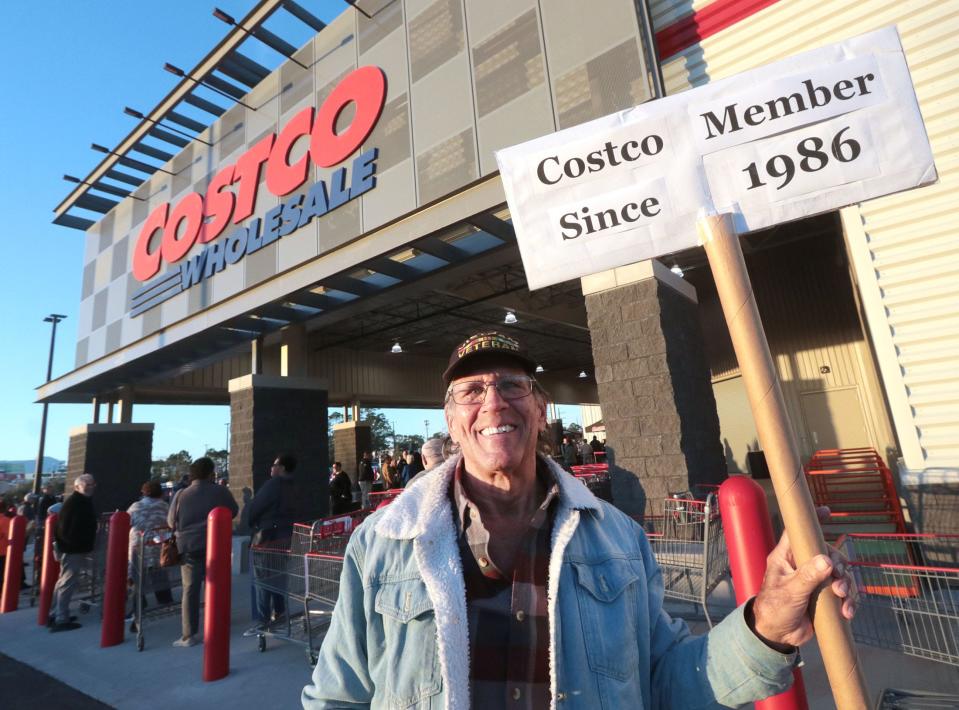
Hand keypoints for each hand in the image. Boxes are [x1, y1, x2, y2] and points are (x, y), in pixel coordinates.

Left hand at [751, 507, 856, 647]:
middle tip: (839, 578)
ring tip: (842, 597)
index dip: (811, 520)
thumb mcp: (790, 592)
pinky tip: (846, 612)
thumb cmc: (774, 609)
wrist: (777, 635)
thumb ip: (808, 577)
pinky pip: (843, 593)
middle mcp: (802, 565)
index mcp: (786, 557)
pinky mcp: (825, 597)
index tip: (826, 511)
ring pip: (839, 573)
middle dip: (839, 564)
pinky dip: (848, 601)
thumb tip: (827, 561)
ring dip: (846, 585)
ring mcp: (815, 581)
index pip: (797, 533)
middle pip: (828, 553)